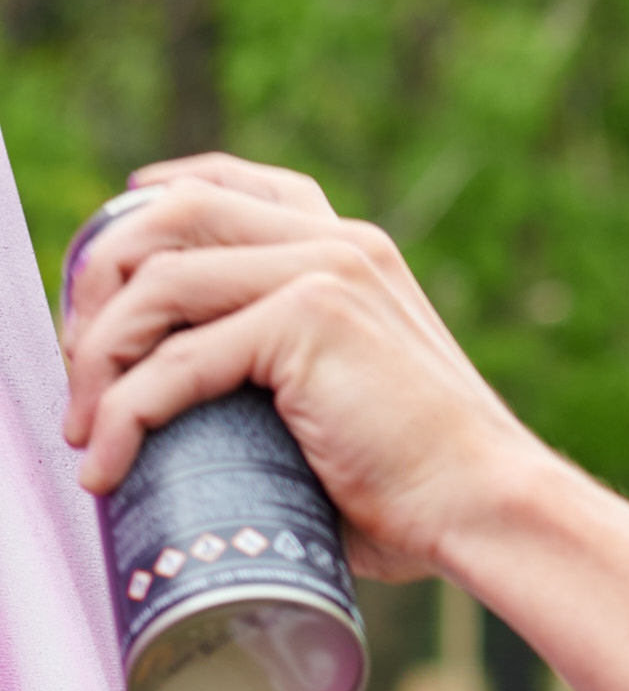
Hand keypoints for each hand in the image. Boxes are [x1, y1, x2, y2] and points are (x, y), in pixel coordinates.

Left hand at [59, 155, 541, 580]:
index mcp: (354, 253)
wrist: (485, 504)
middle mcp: (339, 244)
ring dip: (98, 357)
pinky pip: (178, 361)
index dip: (154, 203)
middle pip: (175, 213)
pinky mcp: (307, 321)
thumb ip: (279, 380)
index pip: (234, 186)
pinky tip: (110, 461)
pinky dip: (126, 414)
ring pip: (159, 281)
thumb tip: (192, 423)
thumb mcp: (346, 401)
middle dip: (102, 283)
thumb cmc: (421, 485)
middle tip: (81, 369)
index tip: (105, 260)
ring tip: (87, 427)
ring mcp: (324, 272)